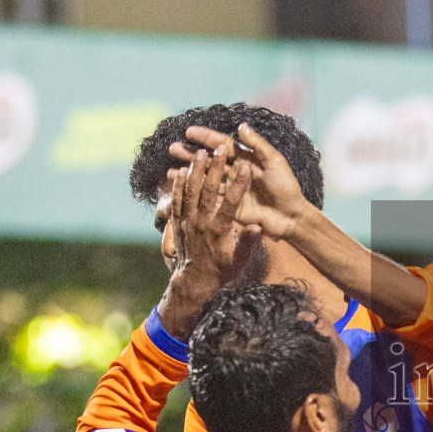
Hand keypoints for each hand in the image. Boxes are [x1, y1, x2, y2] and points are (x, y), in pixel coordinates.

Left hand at [155, 146, 252, 339]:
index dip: (239, 184)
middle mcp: (201, 223)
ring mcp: (187, 222)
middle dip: (215, 168)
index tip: (246, 167)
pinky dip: (177, 186)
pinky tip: (179, 171)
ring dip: (195, 171)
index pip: (231, 203)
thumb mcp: (238, 261)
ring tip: (200, 152)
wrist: (194, 282)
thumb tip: (257, 227)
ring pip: (190, 191)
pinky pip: (176, 201)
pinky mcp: (177, 223)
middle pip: (208, 191)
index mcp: (219, 230)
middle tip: (220, 149)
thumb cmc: (221, 271)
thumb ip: (246, 243)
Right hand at [172, 125, 311, 239]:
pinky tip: (181, 187)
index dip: (206, 138)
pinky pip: (208, 196)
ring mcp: (231, 188)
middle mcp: (236, 172)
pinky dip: (195, 191)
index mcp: (246, 159)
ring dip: (189, 172)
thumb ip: (257, 145)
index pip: (222, 145)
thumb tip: (240, 126)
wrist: (291, 216)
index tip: (189, 132)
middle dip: (191, 154)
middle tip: (172, 148)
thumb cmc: (286, 187)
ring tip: (170, 168)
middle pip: (210, 160)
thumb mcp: (274, 162)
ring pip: (206, 178)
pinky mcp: (229, 205)